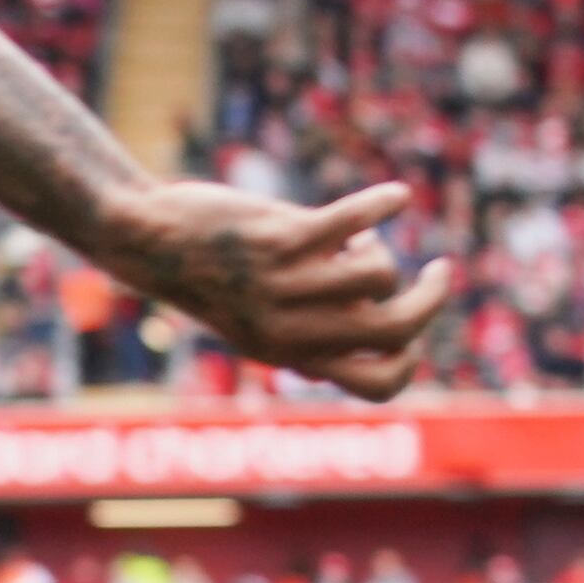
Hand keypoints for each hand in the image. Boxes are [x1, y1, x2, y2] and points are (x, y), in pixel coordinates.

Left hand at [90, 179, 451, 401]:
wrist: (145, 242)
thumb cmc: (208, 278)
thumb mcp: (257, 320)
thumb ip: (315, 326)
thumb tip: (379, 305)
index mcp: (290, 355)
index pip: (377, 384)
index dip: (412, 360)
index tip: (416, 330)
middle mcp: (291, 329)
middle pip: (395, 329)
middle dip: (431, 299)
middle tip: (439, 271)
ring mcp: (286, 284)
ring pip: (379, 273)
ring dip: (378, 249)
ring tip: (349, 238)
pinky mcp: (281, 237)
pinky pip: (355, 220)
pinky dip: (384, 205)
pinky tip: (395, 198)